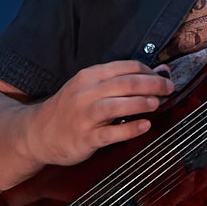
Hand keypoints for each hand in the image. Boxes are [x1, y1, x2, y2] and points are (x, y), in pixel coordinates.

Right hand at [24, 60, 174, 166]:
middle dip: (152, 84)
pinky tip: (145, 126)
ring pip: (117, 105)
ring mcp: (84, 116)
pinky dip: (130, 129)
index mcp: (89, 77)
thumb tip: (158, 74)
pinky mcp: (85, 138)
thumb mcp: (88, 88)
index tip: (163, 76)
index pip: (125, 67)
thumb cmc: (70, 109)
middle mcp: (86, 93)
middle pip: (125, 84)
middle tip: (169, 88)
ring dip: (141, 102)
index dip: (148, 71)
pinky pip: (110, 133)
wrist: (37, 134)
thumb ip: (117, 82)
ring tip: (157, 103)